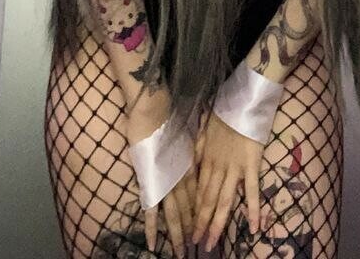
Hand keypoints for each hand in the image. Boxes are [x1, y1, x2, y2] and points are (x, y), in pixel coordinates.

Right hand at [126, 109, 196, 257]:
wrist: (154, 114)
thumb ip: (192, 145)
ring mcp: (166, 184)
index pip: (199, 195)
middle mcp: (180, 179)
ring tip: (182, 252)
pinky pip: (151, 212)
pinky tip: (153, 245)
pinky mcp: (151, 185)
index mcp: (189, 167)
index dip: (203, 211)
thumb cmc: (168, 120)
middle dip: (194, 229)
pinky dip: (151, 229)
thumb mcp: (187, 133)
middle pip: (189, 209)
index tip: (208, 225)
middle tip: (200, 246)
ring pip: (174, 215)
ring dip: (178, 235)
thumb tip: (201, 146)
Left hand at [192, 111, 263, 250]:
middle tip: (198, 243)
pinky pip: (252, 190)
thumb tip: (190, 163)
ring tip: (212, 242)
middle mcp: (218, 167)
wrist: (243, 99)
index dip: (194, 211)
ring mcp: (235, 167)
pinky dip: (253, 209)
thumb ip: (198, 148)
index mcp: (206, 159)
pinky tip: (255, 227)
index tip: (190, 227)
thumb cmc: (225, 111)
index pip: (199, 191)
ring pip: (224, 200)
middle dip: (202, 223)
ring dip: (218, 223)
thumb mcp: (205, 129)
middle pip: (208, 200)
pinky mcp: (251, 164)